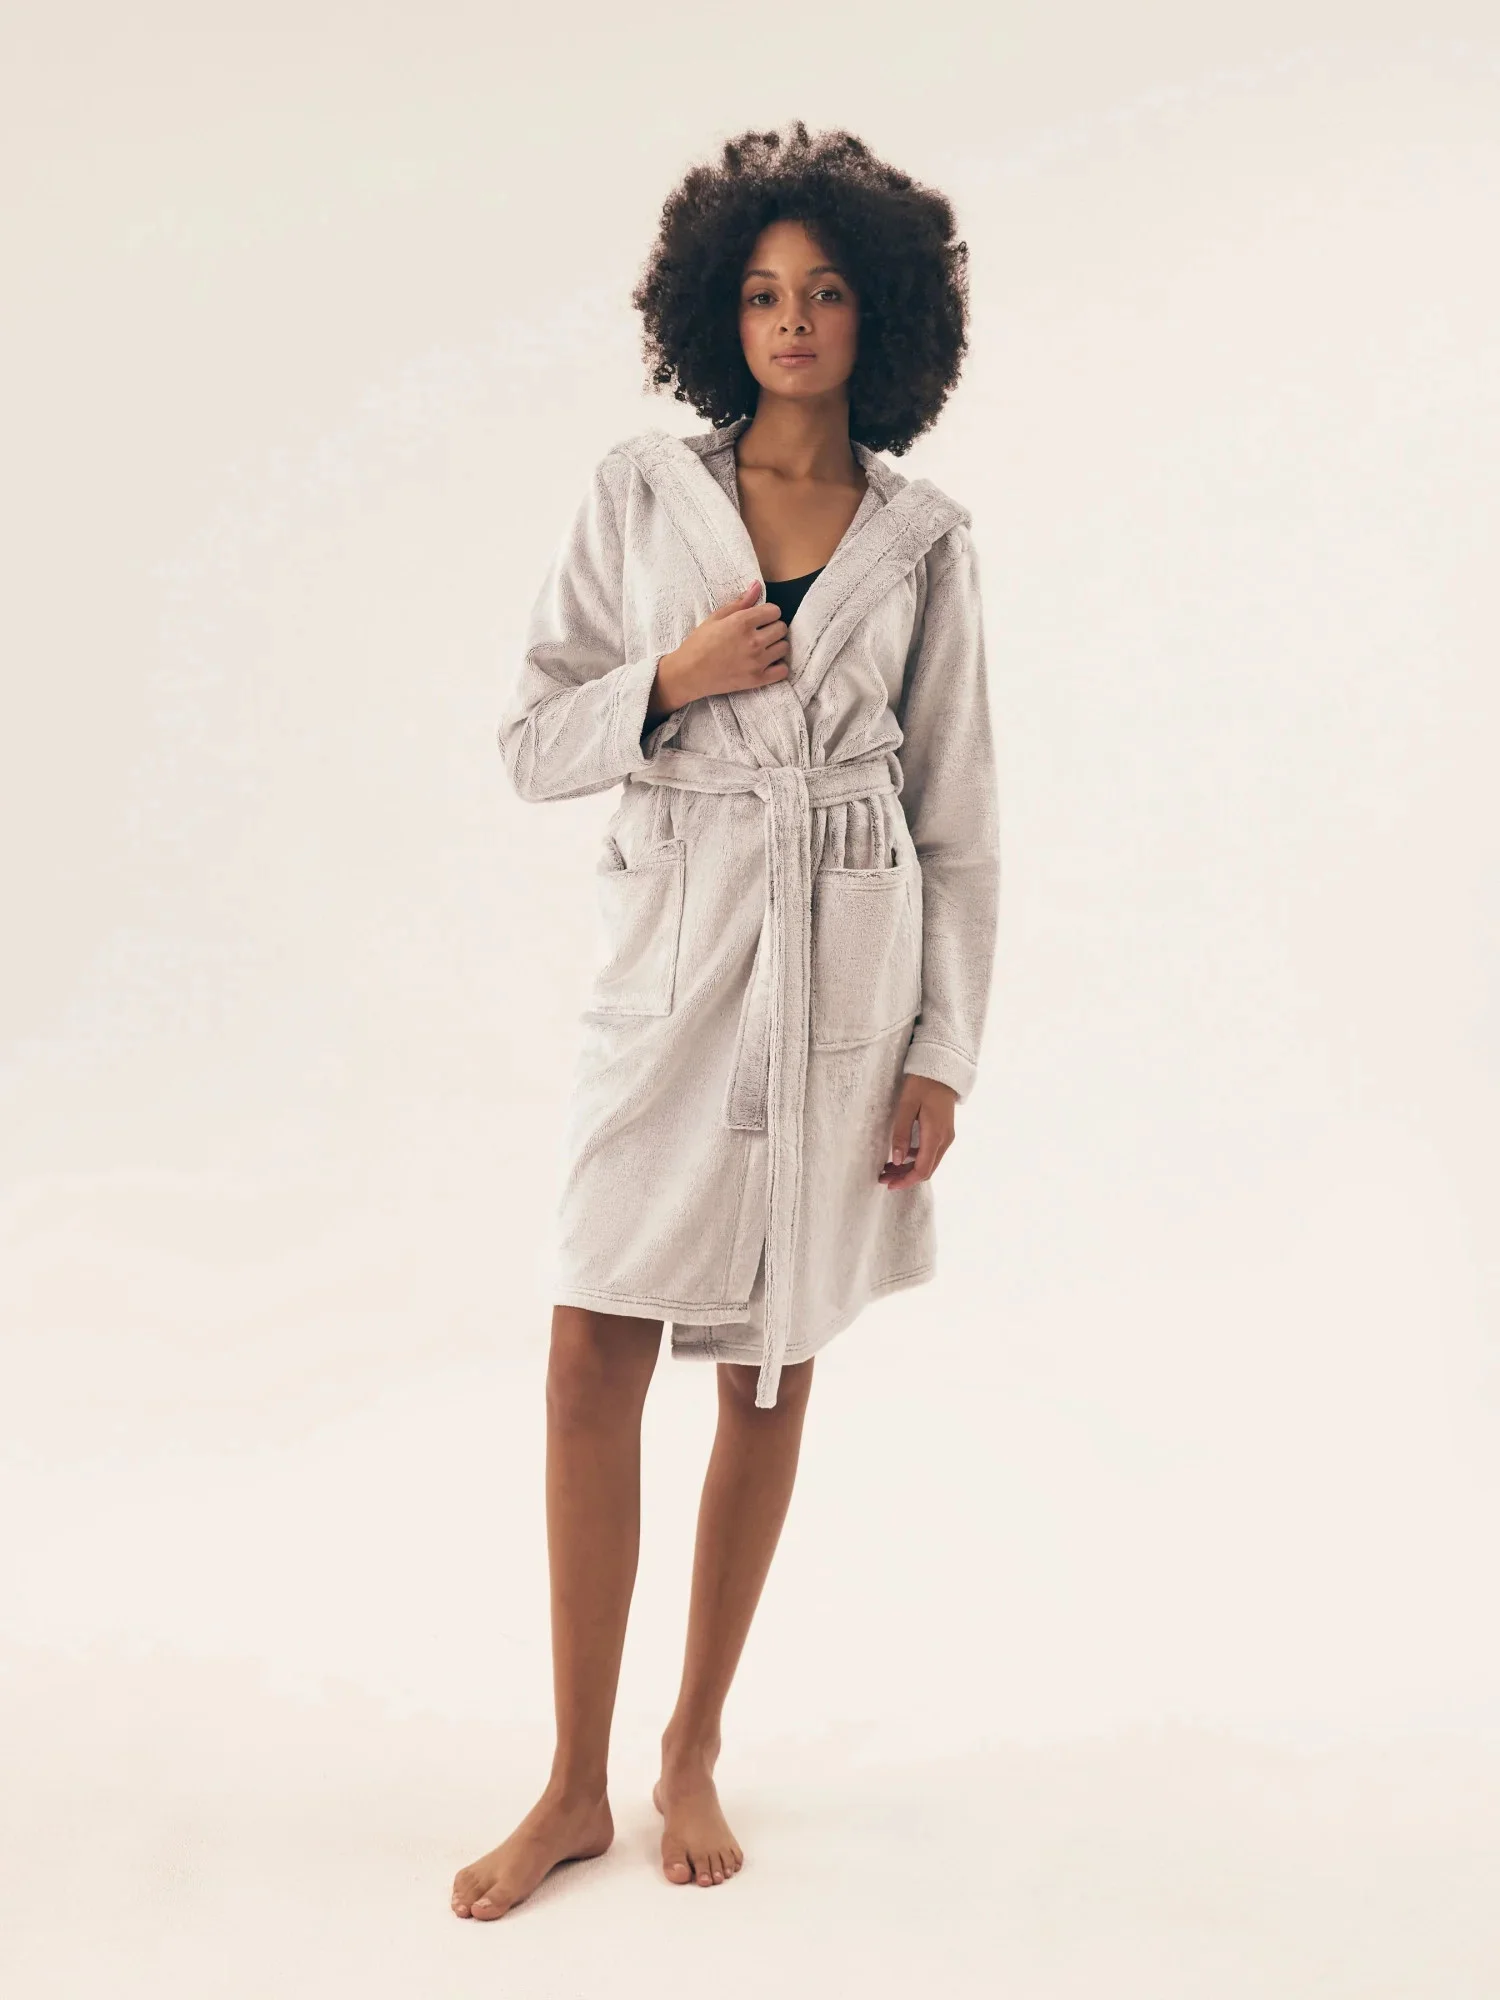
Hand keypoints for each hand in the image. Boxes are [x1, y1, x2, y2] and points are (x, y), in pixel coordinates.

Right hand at [646, 581, 789, 718]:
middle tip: (761, 633)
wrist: (688, 674)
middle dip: (773, 627)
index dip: (768, 613)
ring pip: (784, 647)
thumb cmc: (699, 644)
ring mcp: (756, 662)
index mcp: (742, 622)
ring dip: (776, 646)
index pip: (774, 611)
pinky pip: (782, 671)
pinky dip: (778, 666)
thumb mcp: (716, 617)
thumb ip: (740, 602)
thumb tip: (757, 585)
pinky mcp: (757, 679)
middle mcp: (753, 641)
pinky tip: (768, 663)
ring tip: (763, 648)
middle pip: (781, 628)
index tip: (761, 618)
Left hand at [880, 1073, 956, 1187]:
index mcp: (935, 1135)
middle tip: (883, 1178)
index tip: (888, 1184)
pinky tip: (900, 1156)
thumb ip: (901, 1133)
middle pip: (926, 1170)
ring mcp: (946, 1137)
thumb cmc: (922, 1084)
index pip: (922, 1169)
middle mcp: (944, 1140)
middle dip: (905, 1178)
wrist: (941, 1071)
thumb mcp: (906, 1106)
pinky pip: (931, 1153)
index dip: (905, 1181)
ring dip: (909, 1170)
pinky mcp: (944, 1133)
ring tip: (888, 1169)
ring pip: (929, 1163)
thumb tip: (897, 1161)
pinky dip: (915, 1159)